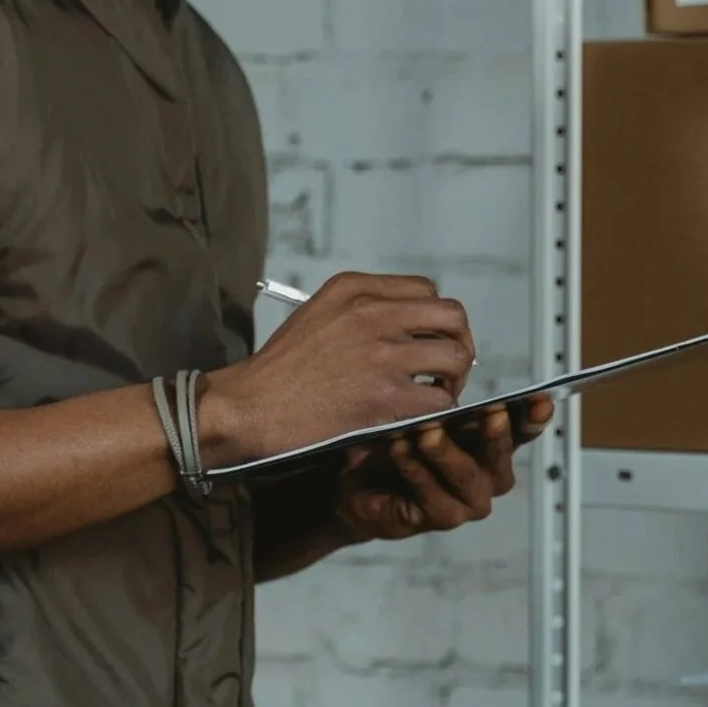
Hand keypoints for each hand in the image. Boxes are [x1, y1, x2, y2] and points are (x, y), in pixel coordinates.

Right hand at [200, 273, 476, 465]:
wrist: (248, 407)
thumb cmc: (280, 370)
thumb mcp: (318, 314)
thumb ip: (362, 310)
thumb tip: (409, 326)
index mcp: (355, 288)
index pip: (427, 290)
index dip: (435, 320)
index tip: (428, 342)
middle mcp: (372, 312)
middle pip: (452, 316)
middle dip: (459, 344)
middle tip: (446, 370)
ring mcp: (381, 352)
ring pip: (456, 357)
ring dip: (453, 379)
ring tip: (436, 395)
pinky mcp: (384, 394)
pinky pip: (440, 399)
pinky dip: (437, 411)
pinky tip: (419, 417)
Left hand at [337, 396, 555, 541]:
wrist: (359, 486)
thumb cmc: (398, 446)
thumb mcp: (421, 417)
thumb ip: (442, 408)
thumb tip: (452, 388)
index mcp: (491, 446)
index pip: (521, 431)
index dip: (532, 418)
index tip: (541, 401)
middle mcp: (488, 477)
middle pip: (499, 457)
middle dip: (495, 435)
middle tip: (491, 413)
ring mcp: (468, 502)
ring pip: (465, 476)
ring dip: (445, 451)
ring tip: (426, 431)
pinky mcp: (441, 519)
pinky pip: (430, 494)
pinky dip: (414, 469)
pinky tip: (399, 449)